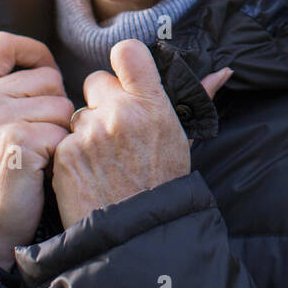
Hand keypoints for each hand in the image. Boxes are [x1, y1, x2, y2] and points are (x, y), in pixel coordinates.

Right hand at [0, 32, 72, 270]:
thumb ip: (5, 90)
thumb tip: (48, 65)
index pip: (3, 43)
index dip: (33, 51)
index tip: (44, 70)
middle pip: (47, 77)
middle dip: (55, 105)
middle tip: (37, 137)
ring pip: (62, 105)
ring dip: (62, 131)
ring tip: (38, 154)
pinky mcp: (19, 142)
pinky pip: (64, 132)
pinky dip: (62, 151)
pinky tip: (42, 168)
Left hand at [52, 38, 231, 229]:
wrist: (137, 235)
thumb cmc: (164, 185)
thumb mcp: (182, 139)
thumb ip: (198, 98)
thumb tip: (223, 71)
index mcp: (152, 105)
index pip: (128, 52)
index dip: (124, 62)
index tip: (126, 77)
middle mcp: (119, 114)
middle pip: (96, 81)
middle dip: (103, 101)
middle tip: (116, 131)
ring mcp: (89, 134)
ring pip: (79, 113)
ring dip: (88, 130)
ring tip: (105, 159)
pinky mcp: (65, 155)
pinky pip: (64, 140)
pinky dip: (73, 155)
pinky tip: (90, 174)